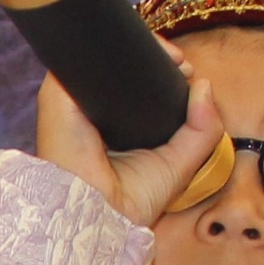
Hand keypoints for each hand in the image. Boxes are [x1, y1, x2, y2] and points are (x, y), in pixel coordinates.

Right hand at [34, 39, 227, 228]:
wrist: (100, 216)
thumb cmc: (132, 200)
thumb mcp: (180, 162)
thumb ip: (203, 128)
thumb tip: (204, 84)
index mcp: (112, 126)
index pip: (133, 86)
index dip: (160, 71)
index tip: (185, 70)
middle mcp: (90, 110)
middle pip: (119, 68)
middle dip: (152, 57)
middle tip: (180, 62)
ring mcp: (71, 100)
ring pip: (103, 58)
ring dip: (137, 49)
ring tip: (169, 57)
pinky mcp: (59, 94)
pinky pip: (83, 57)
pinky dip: (113, 49)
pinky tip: (144, 54)